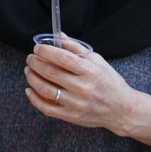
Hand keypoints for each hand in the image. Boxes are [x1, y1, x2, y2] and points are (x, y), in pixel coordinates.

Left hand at [22, 42, 150, 149]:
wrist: (121, 109)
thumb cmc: (108, 82)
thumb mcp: (97, 60)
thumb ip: (76, 48)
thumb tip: (58, 35)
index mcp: (90, 71)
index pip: (63, 58)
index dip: (46, 51)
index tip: (37, 48)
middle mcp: (83, 88)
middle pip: (51, 72)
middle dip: (35, 62)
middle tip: (31, 58)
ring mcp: (76, 104)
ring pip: (45, 89)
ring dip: (32, 78)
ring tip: (29, 70)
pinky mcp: (71, 116)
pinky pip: (47, 108)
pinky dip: (34, 98)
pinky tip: (29, 89)